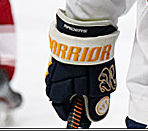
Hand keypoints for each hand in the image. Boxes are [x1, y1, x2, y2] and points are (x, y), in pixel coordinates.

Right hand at [45, 10, 118, 127]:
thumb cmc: (86, 60)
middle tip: (93, 95)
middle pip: (66, 95)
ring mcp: (56, 65)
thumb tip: (95, 116)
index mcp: (55, 92)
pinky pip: (72, 66)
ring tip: (94, 78)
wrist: (85, 31)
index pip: (63, 109)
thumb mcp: (96, 89)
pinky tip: (91, 64)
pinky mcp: (63, 53)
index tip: (85, 116)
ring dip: (81, 82)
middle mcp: (51, 79)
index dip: (76, 113)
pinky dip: (81, 69)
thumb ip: (95, 105)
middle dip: (79, 97)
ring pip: (69, 80)